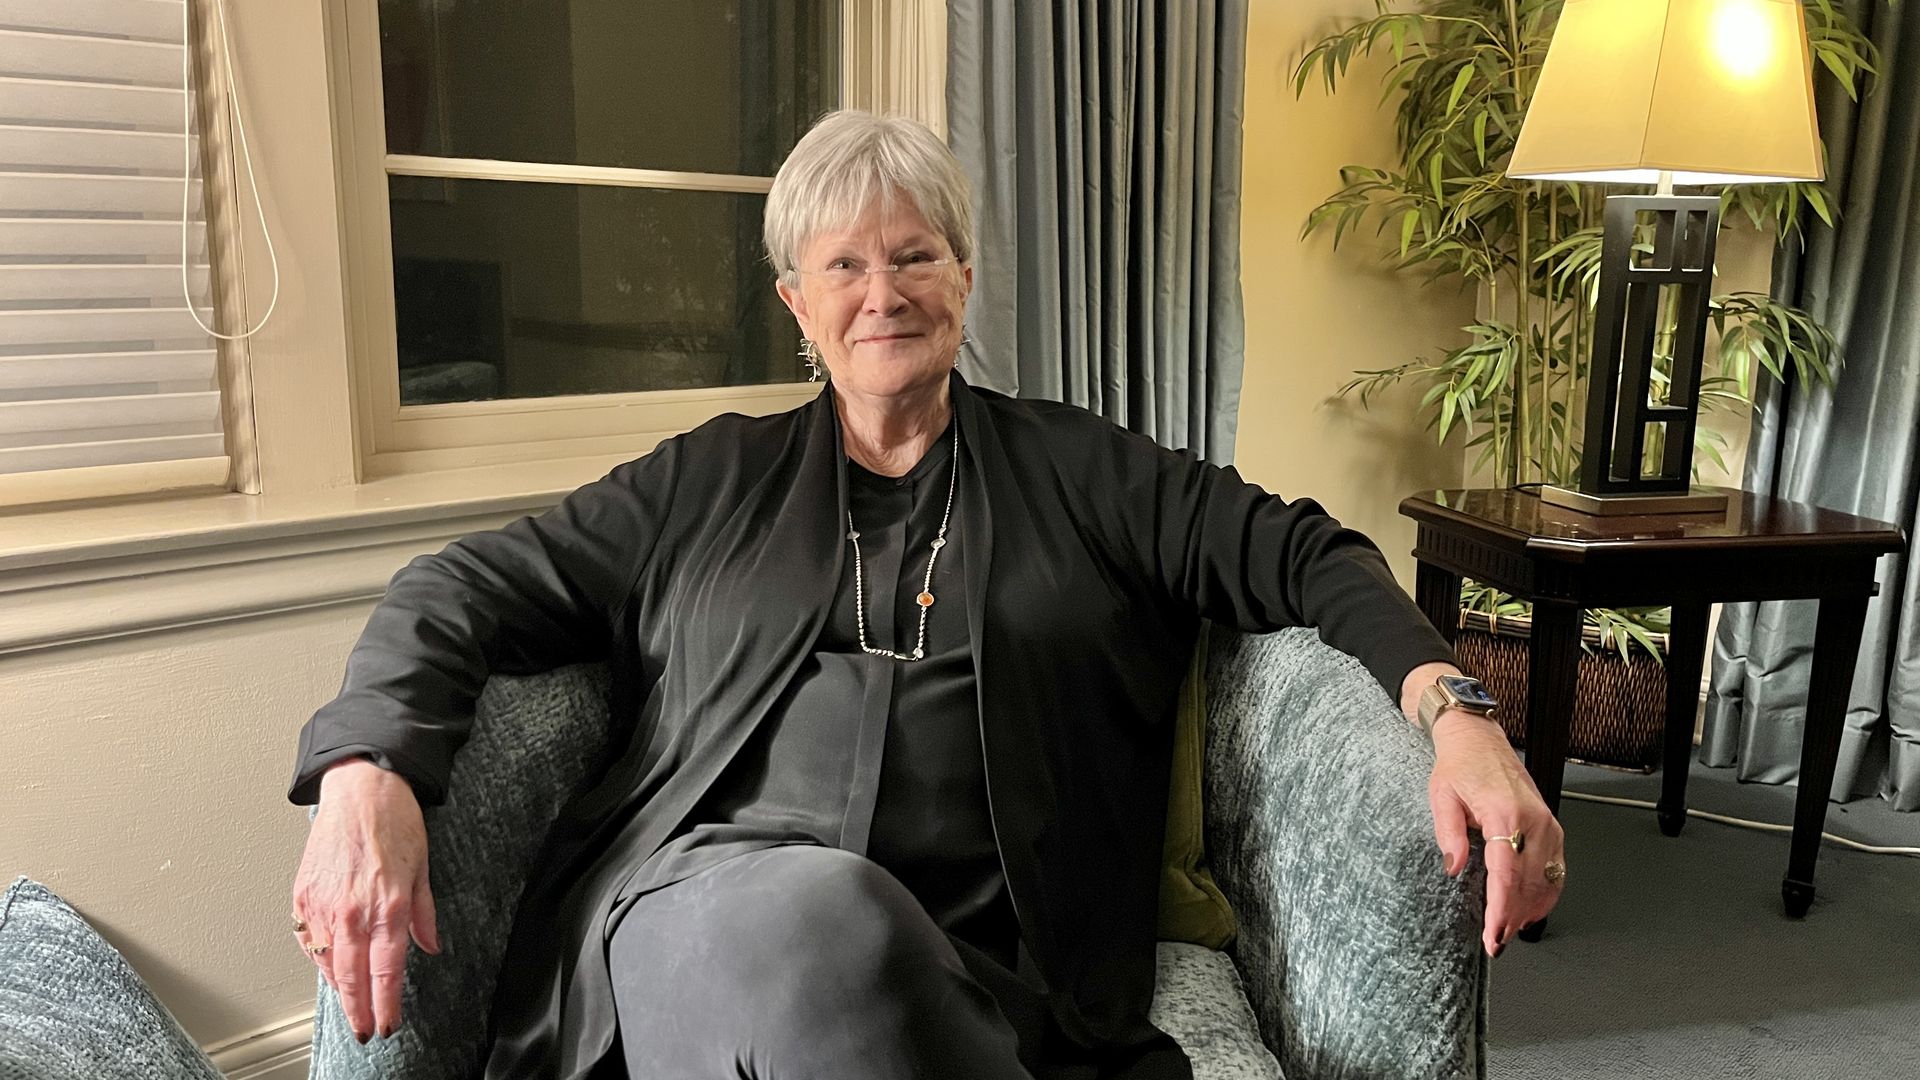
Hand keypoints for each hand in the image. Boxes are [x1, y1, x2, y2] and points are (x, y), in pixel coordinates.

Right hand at [292, 758, 440, 1042]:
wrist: (361, 788)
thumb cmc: (395, 821)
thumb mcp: (423, 868)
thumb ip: (424, 913)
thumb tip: (429, 946)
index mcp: (389, 906)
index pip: (386, 972)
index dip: (386, 1005)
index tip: (387, 1026)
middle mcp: (354, 910)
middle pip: (353, 977)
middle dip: (360, 1010)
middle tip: (365, 1031)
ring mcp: (324, 905)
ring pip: (328, 963)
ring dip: (340, 988)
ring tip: (352, 1005)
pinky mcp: (303, 896)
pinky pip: (309, 940)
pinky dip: (320, 959)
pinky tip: (331, 968)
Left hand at [1426, 711, 1565, 955]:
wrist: (1479, 741)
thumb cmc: (1459, 766)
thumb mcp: (1441, 796)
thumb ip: (1448, 833)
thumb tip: (1453, 867)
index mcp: (1505, 813)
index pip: (1507, 875)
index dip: (1502, 911)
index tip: (1494, 936)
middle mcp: (1534, 820)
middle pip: (1529, 884)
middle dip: (1513, 918)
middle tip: (1496, 942)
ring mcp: (1548, 824)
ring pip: (1547, 881)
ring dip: (1530, 910)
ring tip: (1509, 931)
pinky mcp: (1552, 827)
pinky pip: (1556, 869)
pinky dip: (1546, 894)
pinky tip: (1531, 910)